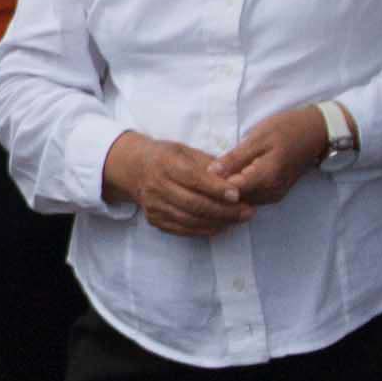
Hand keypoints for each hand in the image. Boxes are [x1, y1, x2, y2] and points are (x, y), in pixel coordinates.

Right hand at [104, 132, 251, 237]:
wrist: (134, 169)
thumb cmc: (166, 157)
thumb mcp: (186, 151)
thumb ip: (208, 165)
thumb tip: (234, 177)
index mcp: (165, 164)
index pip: (194, 179)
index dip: (217, 189)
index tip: (237, 194)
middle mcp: (157, 187)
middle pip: (194, 204)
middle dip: (224, 210)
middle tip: (247, 211)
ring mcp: (154, 206)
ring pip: (190, 220)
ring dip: (218, 222)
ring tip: (239, 219)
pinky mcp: (155, 220)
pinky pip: (183, 229)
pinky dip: (205, 229)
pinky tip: (221, 225)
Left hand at [208, 106, 341, 204]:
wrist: (315, 133)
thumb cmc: (286, 129)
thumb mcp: (257, 137)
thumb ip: (234, 158)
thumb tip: (210, 172)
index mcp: (266, 177)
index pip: (229, 193)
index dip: (211, 186)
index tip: (196, 175)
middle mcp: (270, 193)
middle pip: (234, 201)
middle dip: (215, 191)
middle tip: (199, 175)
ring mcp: (273, 196)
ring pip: (241, 202)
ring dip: (225, 192)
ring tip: (210, 176)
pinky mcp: (274, 195)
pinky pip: (250, 198)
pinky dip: (237, 191)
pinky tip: (226, 178)